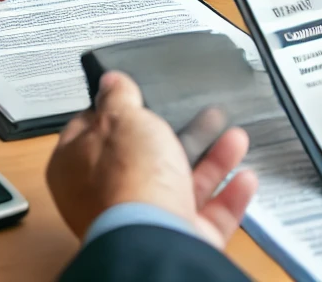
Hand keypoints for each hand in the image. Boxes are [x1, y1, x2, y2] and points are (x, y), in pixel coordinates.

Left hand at [46, 71, 257, 248]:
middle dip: (178, 132)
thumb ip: (118, 96)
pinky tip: (245, 176)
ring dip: (212, 158)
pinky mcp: (177, 239)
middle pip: (145, 157)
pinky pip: (208, 215)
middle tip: (198, 112)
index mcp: (76, 166)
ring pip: (181, 183)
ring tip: (234, 136)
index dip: (116, 110)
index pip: (91, 130)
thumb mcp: (121, 117)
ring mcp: (143, 220)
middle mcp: (107, 197)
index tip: (136, 95)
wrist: (157, 237)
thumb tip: (111, 81)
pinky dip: (228, 196)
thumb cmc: (128, 178)